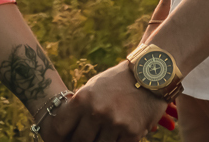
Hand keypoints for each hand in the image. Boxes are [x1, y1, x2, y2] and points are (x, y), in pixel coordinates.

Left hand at [47, 62, 169, 141]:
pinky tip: (115, 136)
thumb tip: (68, 127)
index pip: (61, 127)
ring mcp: (114, 123)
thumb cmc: (117, 81)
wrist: (149, 75)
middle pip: (79, 141)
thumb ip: (80, 106)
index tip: (63, 139)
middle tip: (83, 139)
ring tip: (100, 134)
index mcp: (83, 99)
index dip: (60, 137)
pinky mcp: (132, 132)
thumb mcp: (93, 87)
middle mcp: (96, 112)